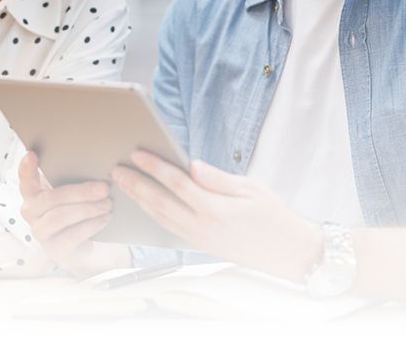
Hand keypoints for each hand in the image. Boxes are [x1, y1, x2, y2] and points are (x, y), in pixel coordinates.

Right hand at [18, 151, 128, 276]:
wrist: (88, 248)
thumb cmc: (78, 212)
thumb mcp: (72, 194)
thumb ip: (70, 178)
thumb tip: (88, 161)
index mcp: (34, 195)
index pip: (25, 180)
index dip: (26, 168)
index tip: (32, 154)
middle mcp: (32, 215)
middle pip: (50, 199)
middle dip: (79, 192)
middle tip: (104, 188)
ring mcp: (42, 234)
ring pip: (59, 217)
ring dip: (87, 209)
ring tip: (107, 203)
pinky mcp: (56, 252)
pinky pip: (71, 237)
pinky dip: (91, 225)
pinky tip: (104, 218)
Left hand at [112, 151, 321, 281]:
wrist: (290, 253)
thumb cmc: (274, 216)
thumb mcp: (250, 189)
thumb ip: (216, 178)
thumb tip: (190, 164)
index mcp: (214, 209)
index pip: (176, 182)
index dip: (154, 166)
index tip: (136, 152)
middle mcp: (202, 227)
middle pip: (160, 202)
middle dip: (135, 184)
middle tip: (116, 170)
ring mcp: (198, 239)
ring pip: (160, 218)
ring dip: (139, 200)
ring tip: (123, 184)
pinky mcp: (200, 245)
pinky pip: (169, 228)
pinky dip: (153, 215)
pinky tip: (144, 204)